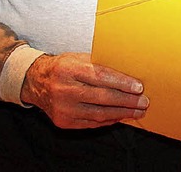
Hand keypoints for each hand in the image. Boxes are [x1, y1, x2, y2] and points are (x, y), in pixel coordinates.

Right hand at [20, 52, 148, 128]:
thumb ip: (100, 64)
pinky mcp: (63, 121)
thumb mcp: (79, 58)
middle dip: (127, 101)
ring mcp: (63, 108)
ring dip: (122, 113)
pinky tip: (120, 116)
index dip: (122, 83)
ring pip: (98, 113)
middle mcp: (65, 90)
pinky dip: (108, 120)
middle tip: (143, 101)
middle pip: (102, 97)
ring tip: (137, 110)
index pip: (101, 77)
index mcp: (70, 69)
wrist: (37, 82)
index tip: (139, 87)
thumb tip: (129, 72)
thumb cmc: (64, 67)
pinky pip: (91, 123)